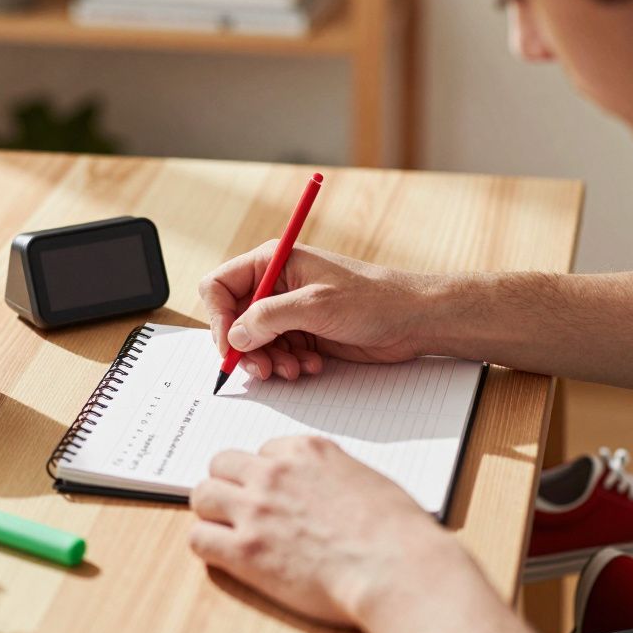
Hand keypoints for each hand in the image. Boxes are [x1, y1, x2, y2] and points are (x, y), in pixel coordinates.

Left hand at [187, 435, 464, 625]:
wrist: (395, 567)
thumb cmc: (396, 530)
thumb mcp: (367, 479)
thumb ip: (331, 475)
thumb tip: (319, 488)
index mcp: (306, 450)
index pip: (263, 450)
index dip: (266, 473)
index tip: (275, 493)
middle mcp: (274, 472)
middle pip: (222, 463)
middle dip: (230, 484)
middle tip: (243, 508)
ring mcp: (255, 509)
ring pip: (202, 495)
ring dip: (213, 511)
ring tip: (229, 530)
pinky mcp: (244, 551)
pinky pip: (198, 538)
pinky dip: (208, 546)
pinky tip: (227, 556)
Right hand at [198, 242, 439, 380]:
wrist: (414, 318)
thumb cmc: (372, 299)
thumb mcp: (315, 305)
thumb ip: (269, 319)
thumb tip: (234, 337)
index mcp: (274, 262)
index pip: (221, 286)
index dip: (218, 318)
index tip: (230, 346)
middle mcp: (277, 285)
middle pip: (235, 320)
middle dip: (245, 348)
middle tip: (262, 370)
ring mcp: (290, 311)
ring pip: (256, 342)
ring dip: (270, 360)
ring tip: (294, 369)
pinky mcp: (305, 332)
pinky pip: (279, 353)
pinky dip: (288, 364)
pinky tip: (311, 365)